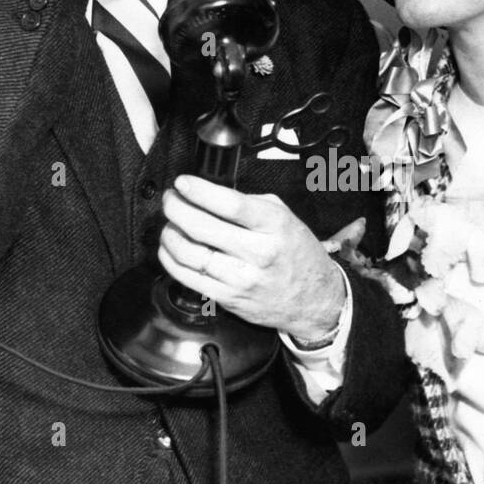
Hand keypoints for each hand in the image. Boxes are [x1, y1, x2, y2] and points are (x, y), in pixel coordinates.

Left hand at [159, 176, 346, 340]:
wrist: (314, 300)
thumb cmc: (298, 255)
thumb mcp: (285, 218)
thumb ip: (252, 203)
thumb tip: (212, 194)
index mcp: (274, 226)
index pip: (230, 204)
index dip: (199, 191)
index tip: (184, 183)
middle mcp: (258, 253)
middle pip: (202, 227)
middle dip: (176, 208)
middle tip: (171, 200)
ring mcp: (242, 278)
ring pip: (189, 254)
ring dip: (170, 234)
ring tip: (170, 224)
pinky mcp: (229, 298)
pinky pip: (188, 278)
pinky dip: (171, 260)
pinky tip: (170, 249)